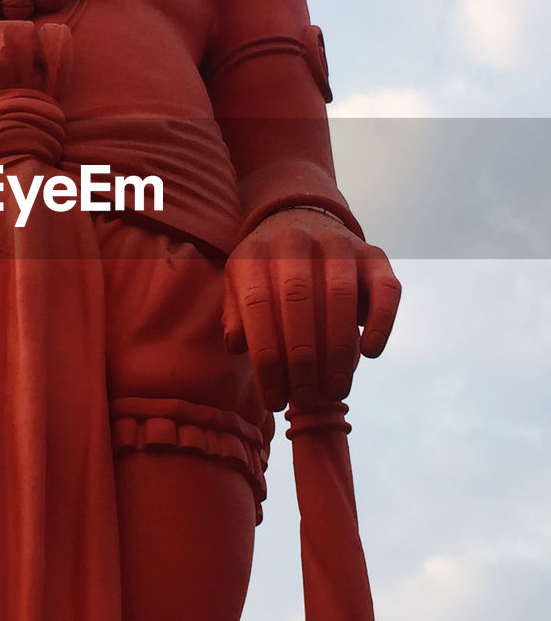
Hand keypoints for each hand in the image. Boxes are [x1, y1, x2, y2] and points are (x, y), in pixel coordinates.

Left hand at [222, 209, 400, 412]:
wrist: (304, 221)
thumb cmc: (269, 272)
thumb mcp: (240, 285)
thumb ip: (236, 313)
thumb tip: (238, 344)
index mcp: (256, 252)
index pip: (257, 304)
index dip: (266, 357)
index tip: (273, 399)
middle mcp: (296, 241)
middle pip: (298, 298)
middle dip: (301, 357)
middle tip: (305, 397)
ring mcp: (338, 244)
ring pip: (340, 294)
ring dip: (338, 348)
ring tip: (334, 389)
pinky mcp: (374, 255)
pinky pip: (384, 288)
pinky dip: (381, 322)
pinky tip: (370, 352)